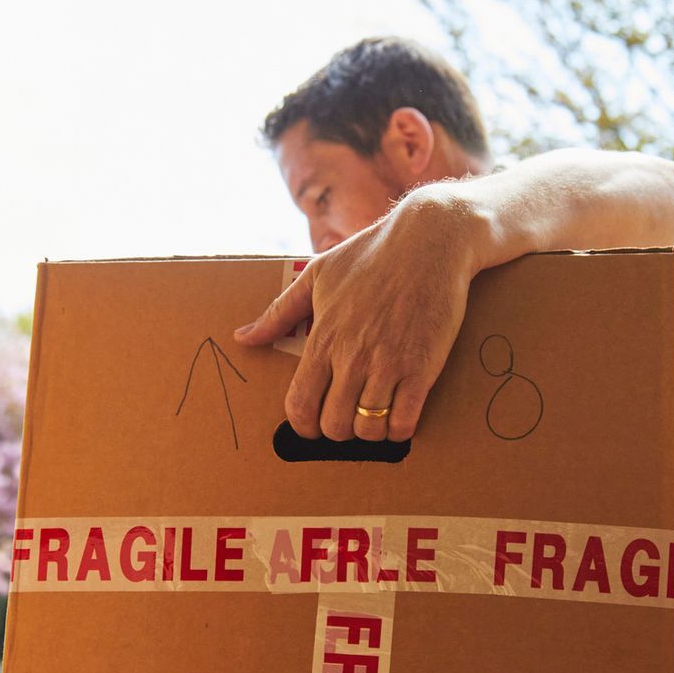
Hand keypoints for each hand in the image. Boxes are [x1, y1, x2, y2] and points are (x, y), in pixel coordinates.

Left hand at [234, 198, 485, 440]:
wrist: (430, 240)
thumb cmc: (371, 255)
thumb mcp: (317, 276)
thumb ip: (279, 312)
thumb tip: (243, 337)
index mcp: (323, 338)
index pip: (300, 405)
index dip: (304, 426)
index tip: (314, 423)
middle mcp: (352, 356)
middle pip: (334, 425)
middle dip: (339, 430)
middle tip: (349, 417)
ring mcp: (388, 364)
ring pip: (368, 429)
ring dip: (371, 432)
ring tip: (376, 416)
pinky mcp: (422, 367)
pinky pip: (404, 423)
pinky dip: (400, 430)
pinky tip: (401, 415)